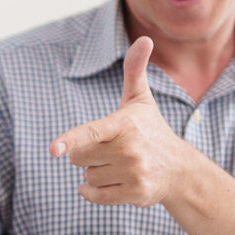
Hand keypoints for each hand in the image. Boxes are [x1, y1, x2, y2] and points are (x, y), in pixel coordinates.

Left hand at [49, 37, 193, 205]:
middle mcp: (129, 149)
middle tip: (109, 148)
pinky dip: (93, 192)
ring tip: (118, 165)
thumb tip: (145, 39)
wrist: (179, 169)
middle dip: (86, 153)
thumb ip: (135, 70)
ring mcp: (133, 172)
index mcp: (125, 124)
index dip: (71, 140)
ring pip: (86, 177)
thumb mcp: (140, 100)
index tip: (54, 149)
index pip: (91, 133)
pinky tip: (109, 182)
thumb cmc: (150, 130)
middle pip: (78, 157)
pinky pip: (95, 195)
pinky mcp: (135, 193)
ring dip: (95, 173)